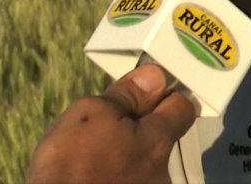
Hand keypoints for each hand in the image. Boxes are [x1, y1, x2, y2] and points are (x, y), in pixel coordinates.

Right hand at [26, 64, 196, 183]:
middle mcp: (161, 172)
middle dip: (140, 126)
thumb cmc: (68, 167)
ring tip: (92, 154)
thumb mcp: (91, 113)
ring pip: (142, 159)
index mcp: (157, 142)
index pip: (182, 107)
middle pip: (161, 135)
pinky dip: (116, 174)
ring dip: (125, 152)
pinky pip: (129, 180)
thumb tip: (152, 78)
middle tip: (107, 123)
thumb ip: (128, 94)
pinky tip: (93, 174)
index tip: (148, 90)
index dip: (164, 95)